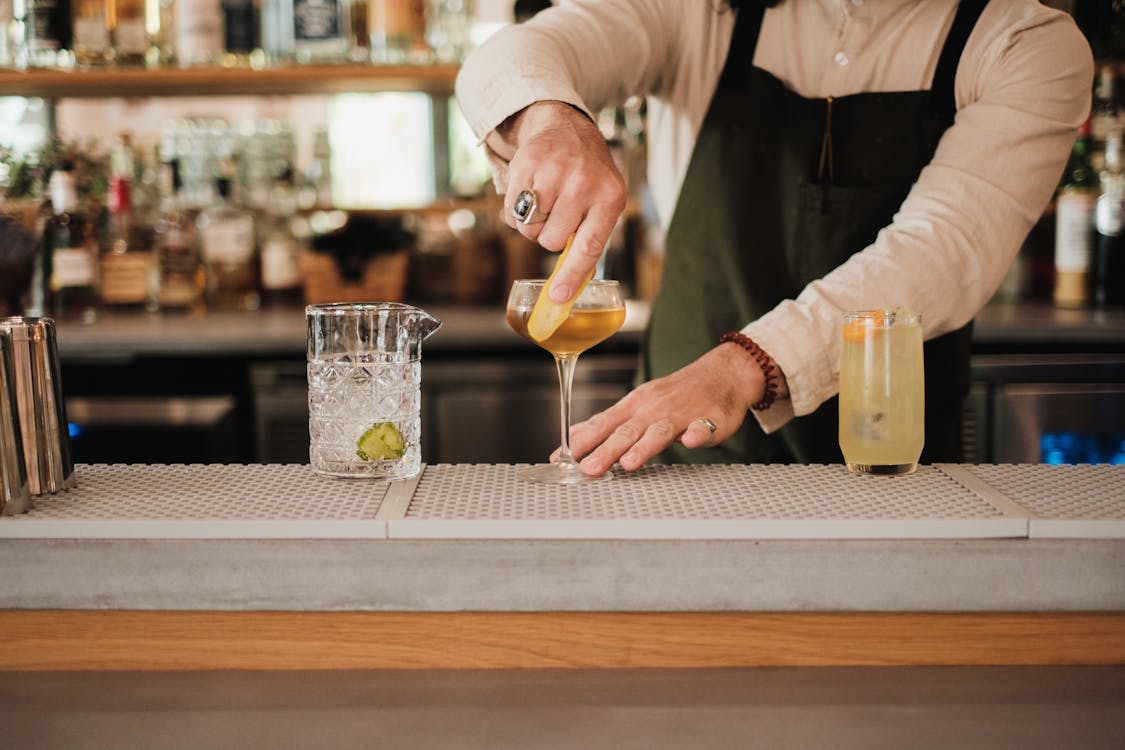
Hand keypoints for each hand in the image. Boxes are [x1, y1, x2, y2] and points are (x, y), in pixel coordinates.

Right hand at [489, 101, 626, 302]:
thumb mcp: (604, 203)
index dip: (571, 275)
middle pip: (550, 241)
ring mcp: (555, 171)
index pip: (589, 246)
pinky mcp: (529, 164)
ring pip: (528, 228)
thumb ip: (590, 241)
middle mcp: (584, 183)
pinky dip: (516, 210)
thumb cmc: (589, 177)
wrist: (568, 129)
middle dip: (549, 234)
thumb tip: (568, 291)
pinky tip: (531, 191)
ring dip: (532, 223)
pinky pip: (512, 211)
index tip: (558, 297)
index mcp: (610, 198)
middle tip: (558, 213)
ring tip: (545, 201)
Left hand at [565, 343, 771, 474]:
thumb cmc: (676, 393)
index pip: (603, 424)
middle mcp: (654, 409)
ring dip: (644, 447)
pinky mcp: (710, 419)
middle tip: (589, 469)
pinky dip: (697, 434)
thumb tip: (574, 435)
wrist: (721, 374)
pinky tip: (690, 442)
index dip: (583, 441)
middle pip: (627, 431)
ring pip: (660, 431)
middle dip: (606, 450)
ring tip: (630, 463)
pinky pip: (703, 427)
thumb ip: (607, 422)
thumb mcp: (636, 403)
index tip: (562, 459)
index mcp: (634, 407)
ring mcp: (682, 414)